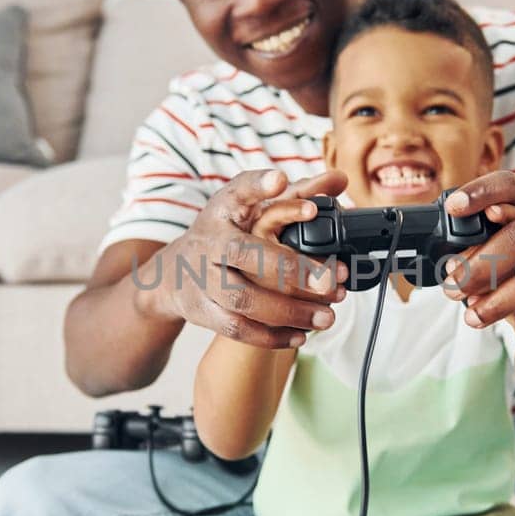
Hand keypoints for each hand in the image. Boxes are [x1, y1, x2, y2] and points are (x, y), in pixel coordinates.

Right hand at [143, 169, 348, 347]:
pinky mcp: (203, 310)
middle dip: (291, 269)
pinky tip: (301, 334)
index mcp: (224, 210)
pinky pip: (237, 328)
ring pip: (244, 299)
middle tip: (331, 281)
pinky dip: (270, 335)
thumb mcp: (251, 206)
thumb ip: (295, 194)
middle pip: (247, 254)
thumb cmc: (225, 232)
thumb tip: (340, 179)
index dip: (258, 187)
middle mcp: (211, 242)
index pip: (238, 192)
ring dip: (289, 311)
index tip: (281, 180)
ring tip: (327, 316)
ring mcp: (204, 279)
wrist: (174, 271)